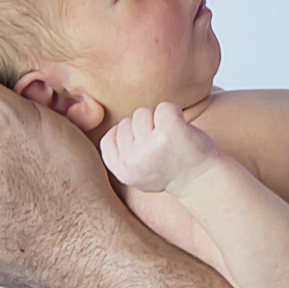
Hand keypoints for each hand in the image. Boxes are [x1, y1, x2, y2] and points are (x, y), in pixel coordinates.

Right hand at [101, 103, 222, 195]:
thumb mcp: (135, 172)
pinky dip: (175, 114)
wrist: (204, 179)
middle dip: (146, 129)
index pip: (110, 137)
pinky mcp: (171, 132)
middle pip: (127, 122)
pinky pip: (164, 107)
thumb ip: (116, 153)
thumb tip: (83, 116)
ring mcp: (151, 145)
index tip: (148, 153)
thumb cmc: (169, 170)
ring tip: (172, 141)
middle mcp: (133, 160)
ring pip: (143, 112)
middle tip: (164, 148)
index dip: (130, 139)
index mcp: (121, 170)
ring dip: (159, 121)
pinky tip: (182, 131)